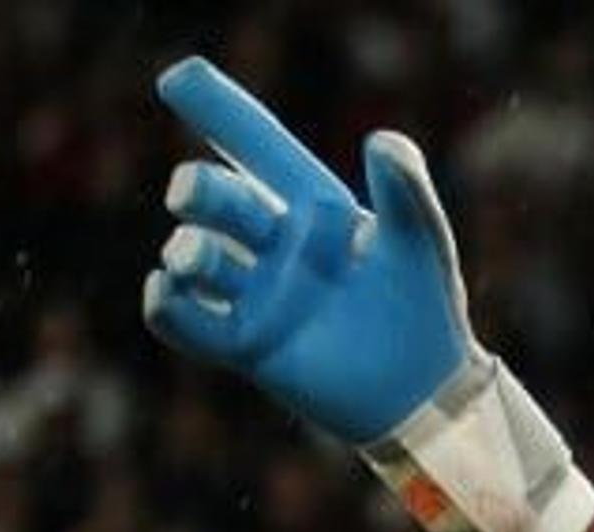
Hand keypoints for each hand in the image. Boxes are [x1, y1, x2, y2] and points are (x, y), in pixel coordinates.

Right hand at [146, 58, 478, 443]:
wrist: (428, 393)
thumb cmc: (427, 310)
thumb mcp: (420, 244)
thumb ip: (406, 192)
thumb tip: (382, 140)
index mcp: (313, 211)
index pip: (258, 149)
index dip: (220, 112)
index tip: (177, 77)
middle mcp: (275, 248)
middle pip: (216, 200)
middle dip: (199, 191)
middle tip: (189, 194)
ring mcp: (256, 296)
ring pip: (193, 256)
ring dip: (188, 251)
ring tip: (200, 257)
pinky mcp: (246, 347)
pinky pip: (183, 322)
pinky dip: (165, 304)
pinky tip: (165, 289)